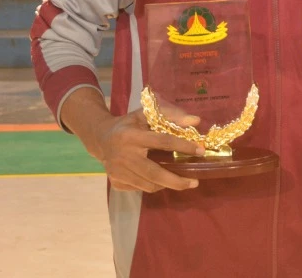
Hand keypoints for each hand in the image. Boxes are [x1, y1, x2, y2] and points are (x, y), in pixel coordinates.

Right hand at [88, 111, 204, 192]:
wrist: (101, 138)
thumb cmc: (129, 124)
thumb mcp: (146, 113)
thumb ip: (171, 114)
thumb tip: (196, 121)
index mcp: (131, 136)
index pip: (162, 142)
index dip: (183, 147)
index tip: (200, 151)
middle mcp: (123, 156)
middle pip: (155, 173)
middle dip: (177, 180)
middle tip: (195, 182)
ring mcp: (117, 172)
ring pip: (149, 185)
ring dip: (167, 184)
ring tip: (181, 180)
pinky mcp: (116, 182)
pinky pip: (141, 188)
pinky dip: (154, 186)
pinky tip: (161, 180)